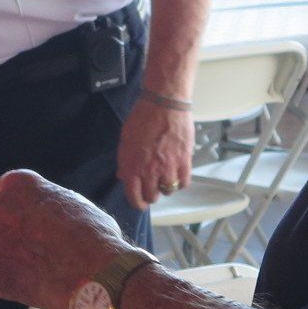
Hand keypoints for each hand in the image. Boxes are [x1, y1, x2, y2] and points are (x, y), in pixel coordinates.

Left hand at [0, 169, 126, 308]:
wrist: (94, 272)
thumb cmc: (95, 237)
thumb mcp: (74, 203)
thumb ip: (48, 204)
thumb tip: (44, 212)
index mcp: (17, 183)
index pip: (8, 193)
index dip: (23, 211)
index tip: (36, 226)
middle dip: (13, 235)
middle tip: (39, 251)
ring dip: (11, 259)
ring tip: (42, 270)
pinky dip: (12, 284)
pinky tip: (36, 285)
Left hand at [117, 96, 194, 210]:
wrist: (163, 105)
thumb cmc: (141, 119)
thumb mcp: (125, 140)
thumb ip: (125, 161)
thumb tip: (123, 176)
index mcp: (132, 167)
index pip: (134, 197)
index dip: (138, 203)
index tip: (140, 203)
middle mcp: (150, 171)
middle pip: (152, 197)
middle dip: (151, 195)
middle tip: (152, 187)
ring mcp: (168, 168)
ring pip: (168, 191)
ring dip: (165, 187)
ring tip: (165, 177)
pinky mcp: (184, 161)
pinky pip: (184, 183)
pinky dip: (180, 182)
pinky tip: (177, 175)